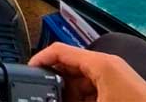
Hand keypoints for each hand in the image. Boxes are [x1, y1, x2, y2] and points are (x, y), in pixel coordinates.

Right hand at [29, 43, 145, 101]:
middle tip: (44, 95)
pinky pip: (92, 89)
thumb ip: (66, 97)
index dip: (39, 59)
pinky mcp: (119, 89)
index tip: (26, 72)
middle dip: (54, 82)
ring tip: (60, 101)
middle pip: (69, 66)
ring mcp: (114, 77)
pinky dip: (81, 98)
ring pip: (79, 80)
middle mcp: (106, 65)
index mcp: (99, 62)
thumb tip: (49, 96)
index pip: (59, 50)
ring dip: (68, 93)